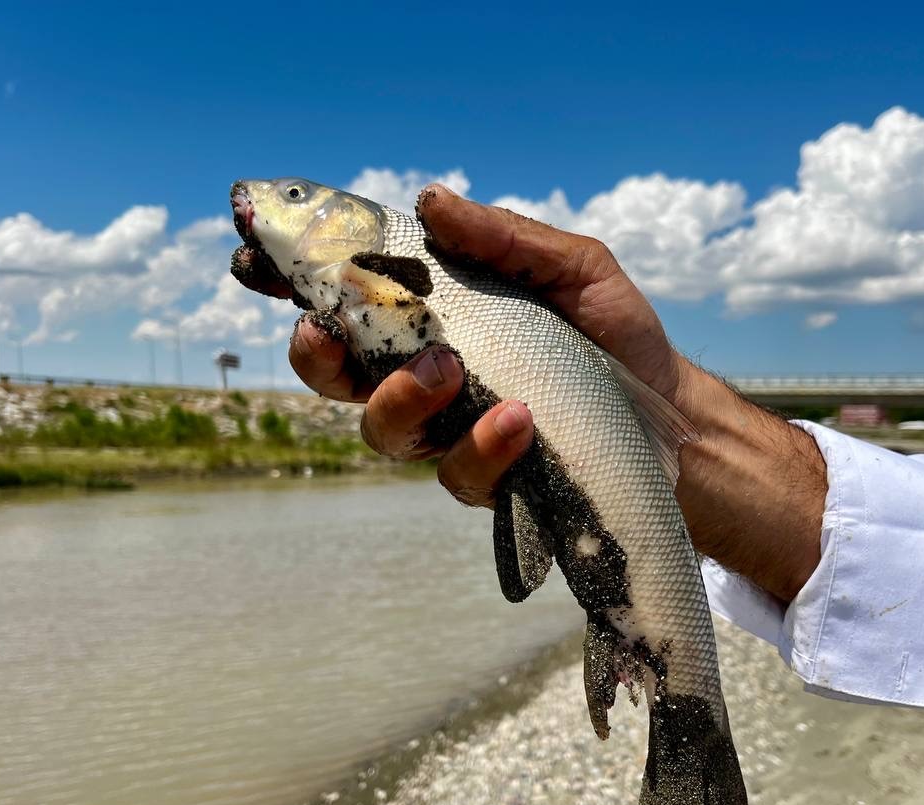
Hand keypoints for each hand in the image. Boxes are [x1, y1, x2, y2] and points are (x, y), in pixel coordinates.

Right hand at [248, 185, 825, 601]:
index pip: (348, 303)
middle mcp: (427, 382)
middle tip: (326, 333)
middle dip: (316, 356)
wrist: (672, 413)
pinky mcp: (491, 484)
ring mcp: (452, 436)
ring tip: (444, 369)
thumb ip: (503, 239)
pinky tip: (517, 420)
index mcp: (434, 323)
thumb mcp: (573, 268)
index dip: (291, 283)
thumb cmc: (615, 336)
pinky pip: (462, 475)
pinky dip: (484, 445)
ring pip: (384, 432)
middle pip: (335, 378)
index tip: (250, 257)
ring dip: (399, 397)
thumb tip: (431, 200)